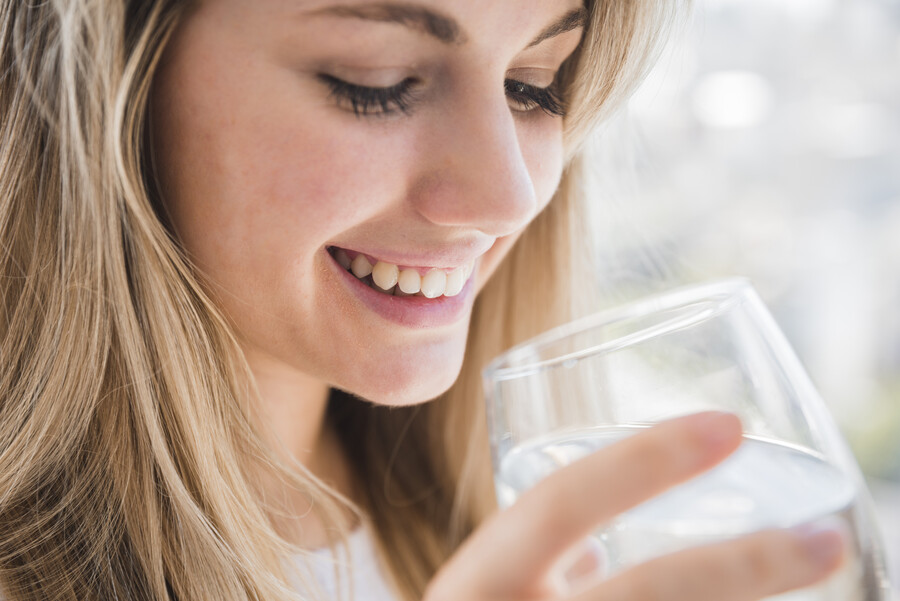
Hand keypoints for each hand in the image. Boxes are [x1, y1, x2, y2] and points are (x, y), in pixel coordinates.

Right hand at [425, 412, 844, 600]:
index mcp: (479, 581)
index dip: (644, 460)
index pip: (560, 502)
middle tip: (822, 539)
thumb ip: (530, 560)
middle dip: (743, 568)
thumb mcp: (478, 592)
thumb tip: (596, 549)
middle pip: (649, 594)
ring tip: (814, 571)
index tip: (727, 426)